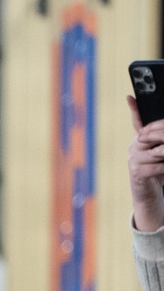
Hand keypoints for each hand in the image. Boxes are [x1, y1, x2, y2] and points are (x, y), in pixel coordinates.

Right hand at [127, 95, 163, 231]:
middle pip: (155, 135)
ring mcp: (133, 159)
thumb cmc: (157, 170)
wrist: (147, 193)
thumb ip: (158, 140)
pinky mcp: (136, 172)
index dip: (134, 109)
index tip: (130, 97)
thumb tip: (160, 136)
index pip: (138, 122)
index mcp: (139, 139)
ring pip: (158, 151)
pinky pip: (157, 166)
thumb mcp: (159, 153)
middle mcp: (133, 146)